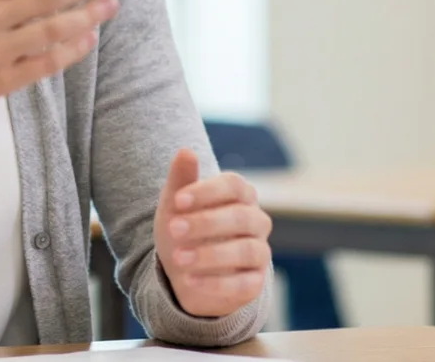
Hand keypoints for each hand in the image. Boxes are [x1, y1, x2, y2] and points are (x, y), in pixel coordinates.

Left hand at [154, 148, 272, 317]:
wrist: (184, 274)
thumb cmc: (183, 230)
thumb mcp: (175, 205)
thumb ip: (181, 179)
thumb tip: (186, 150)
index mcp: (240, 196)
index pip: (234, 185)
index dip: (208, 191)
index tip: (178, 200)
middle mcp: (256, 221)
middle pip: (241, 217)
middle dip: (206, 223)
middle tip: (175, 229)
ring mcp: (259, 253)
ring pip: (246, 250)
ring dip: (210, 254)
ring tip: (179, 259)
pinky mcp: (255, 283)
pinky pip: (244, 284)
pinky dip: (216, 283)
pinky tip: (190, 281)